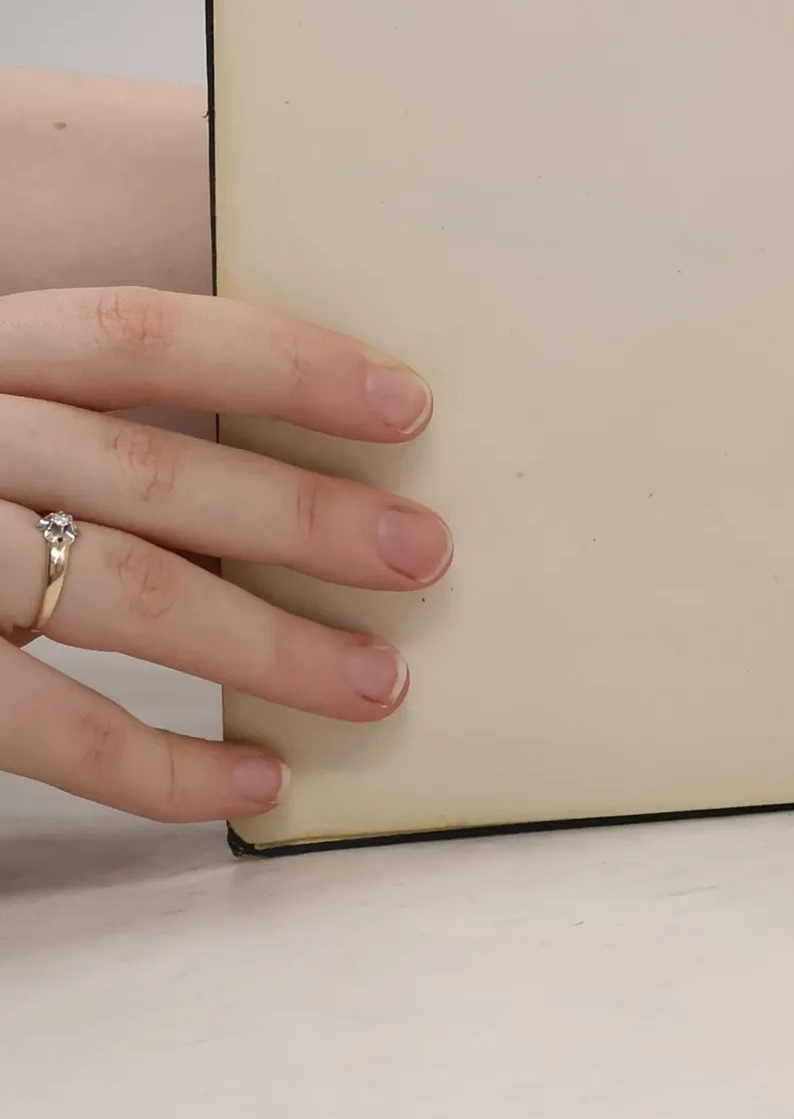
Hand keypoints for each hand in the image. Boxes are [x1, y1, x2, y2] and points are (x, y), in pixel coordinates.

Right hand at [0, 287, 449, 821]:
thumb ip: (87, 412)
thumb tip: (282, 453)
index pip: (145, 336)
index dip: (282, 364)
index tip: (407, 405)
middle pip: (152, 472)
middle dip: (304, 519)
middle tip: (425, 554)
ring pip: (118, 593)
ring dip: (267, 646)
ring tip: (380, 683)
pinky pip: (44, 726)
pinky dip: (160, 765)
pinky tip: (257, 782)